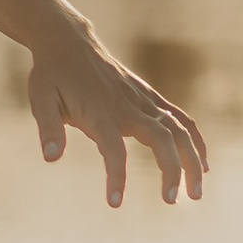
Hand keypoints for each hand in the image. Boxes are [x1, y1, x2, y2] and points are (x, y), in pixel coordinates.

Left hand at [29, 31, 206, 207]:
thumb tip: (51, 157)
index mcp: (100, 112)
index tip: (115, 202)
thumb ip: (47, 128)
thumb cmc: (52, 74)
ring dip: (192, 159)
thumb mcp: (40, 98)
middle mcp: (127, 106)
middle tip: (171, 201)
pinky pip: (179, 117)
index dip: (116, 176)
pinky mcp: (149, 95)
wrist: (69, 40)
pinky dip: (194, 139)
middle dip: (172, 170)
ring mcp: (142, 99)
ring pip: (178, 129)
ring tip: (197, 193)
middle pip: (161, 138)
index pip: (113, 149)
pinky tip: (202, 163)